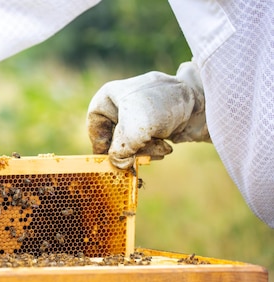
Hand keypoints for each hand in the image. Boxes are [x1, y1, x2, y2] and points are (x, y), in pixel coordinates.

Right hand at [87, 61, 209, 168]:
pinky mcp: (154, 124)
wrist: (205, 102)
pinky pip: (145, 144)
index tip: (108, 158)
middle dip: (129, 149)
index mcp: (110, 97)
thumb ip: (119, 151)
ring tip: (161, 146)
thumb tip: (117, 165)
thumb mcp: (134, 131)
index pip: (95, 124)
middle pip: (114, 137)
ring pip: (131, 143)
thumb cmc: (163, 107)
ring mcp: (139, 114)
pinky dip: (154, 148)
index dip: (100, 143)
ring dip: (144, 150)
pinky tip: (166, 145)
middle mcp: (122, 104)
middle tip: (139, 158)